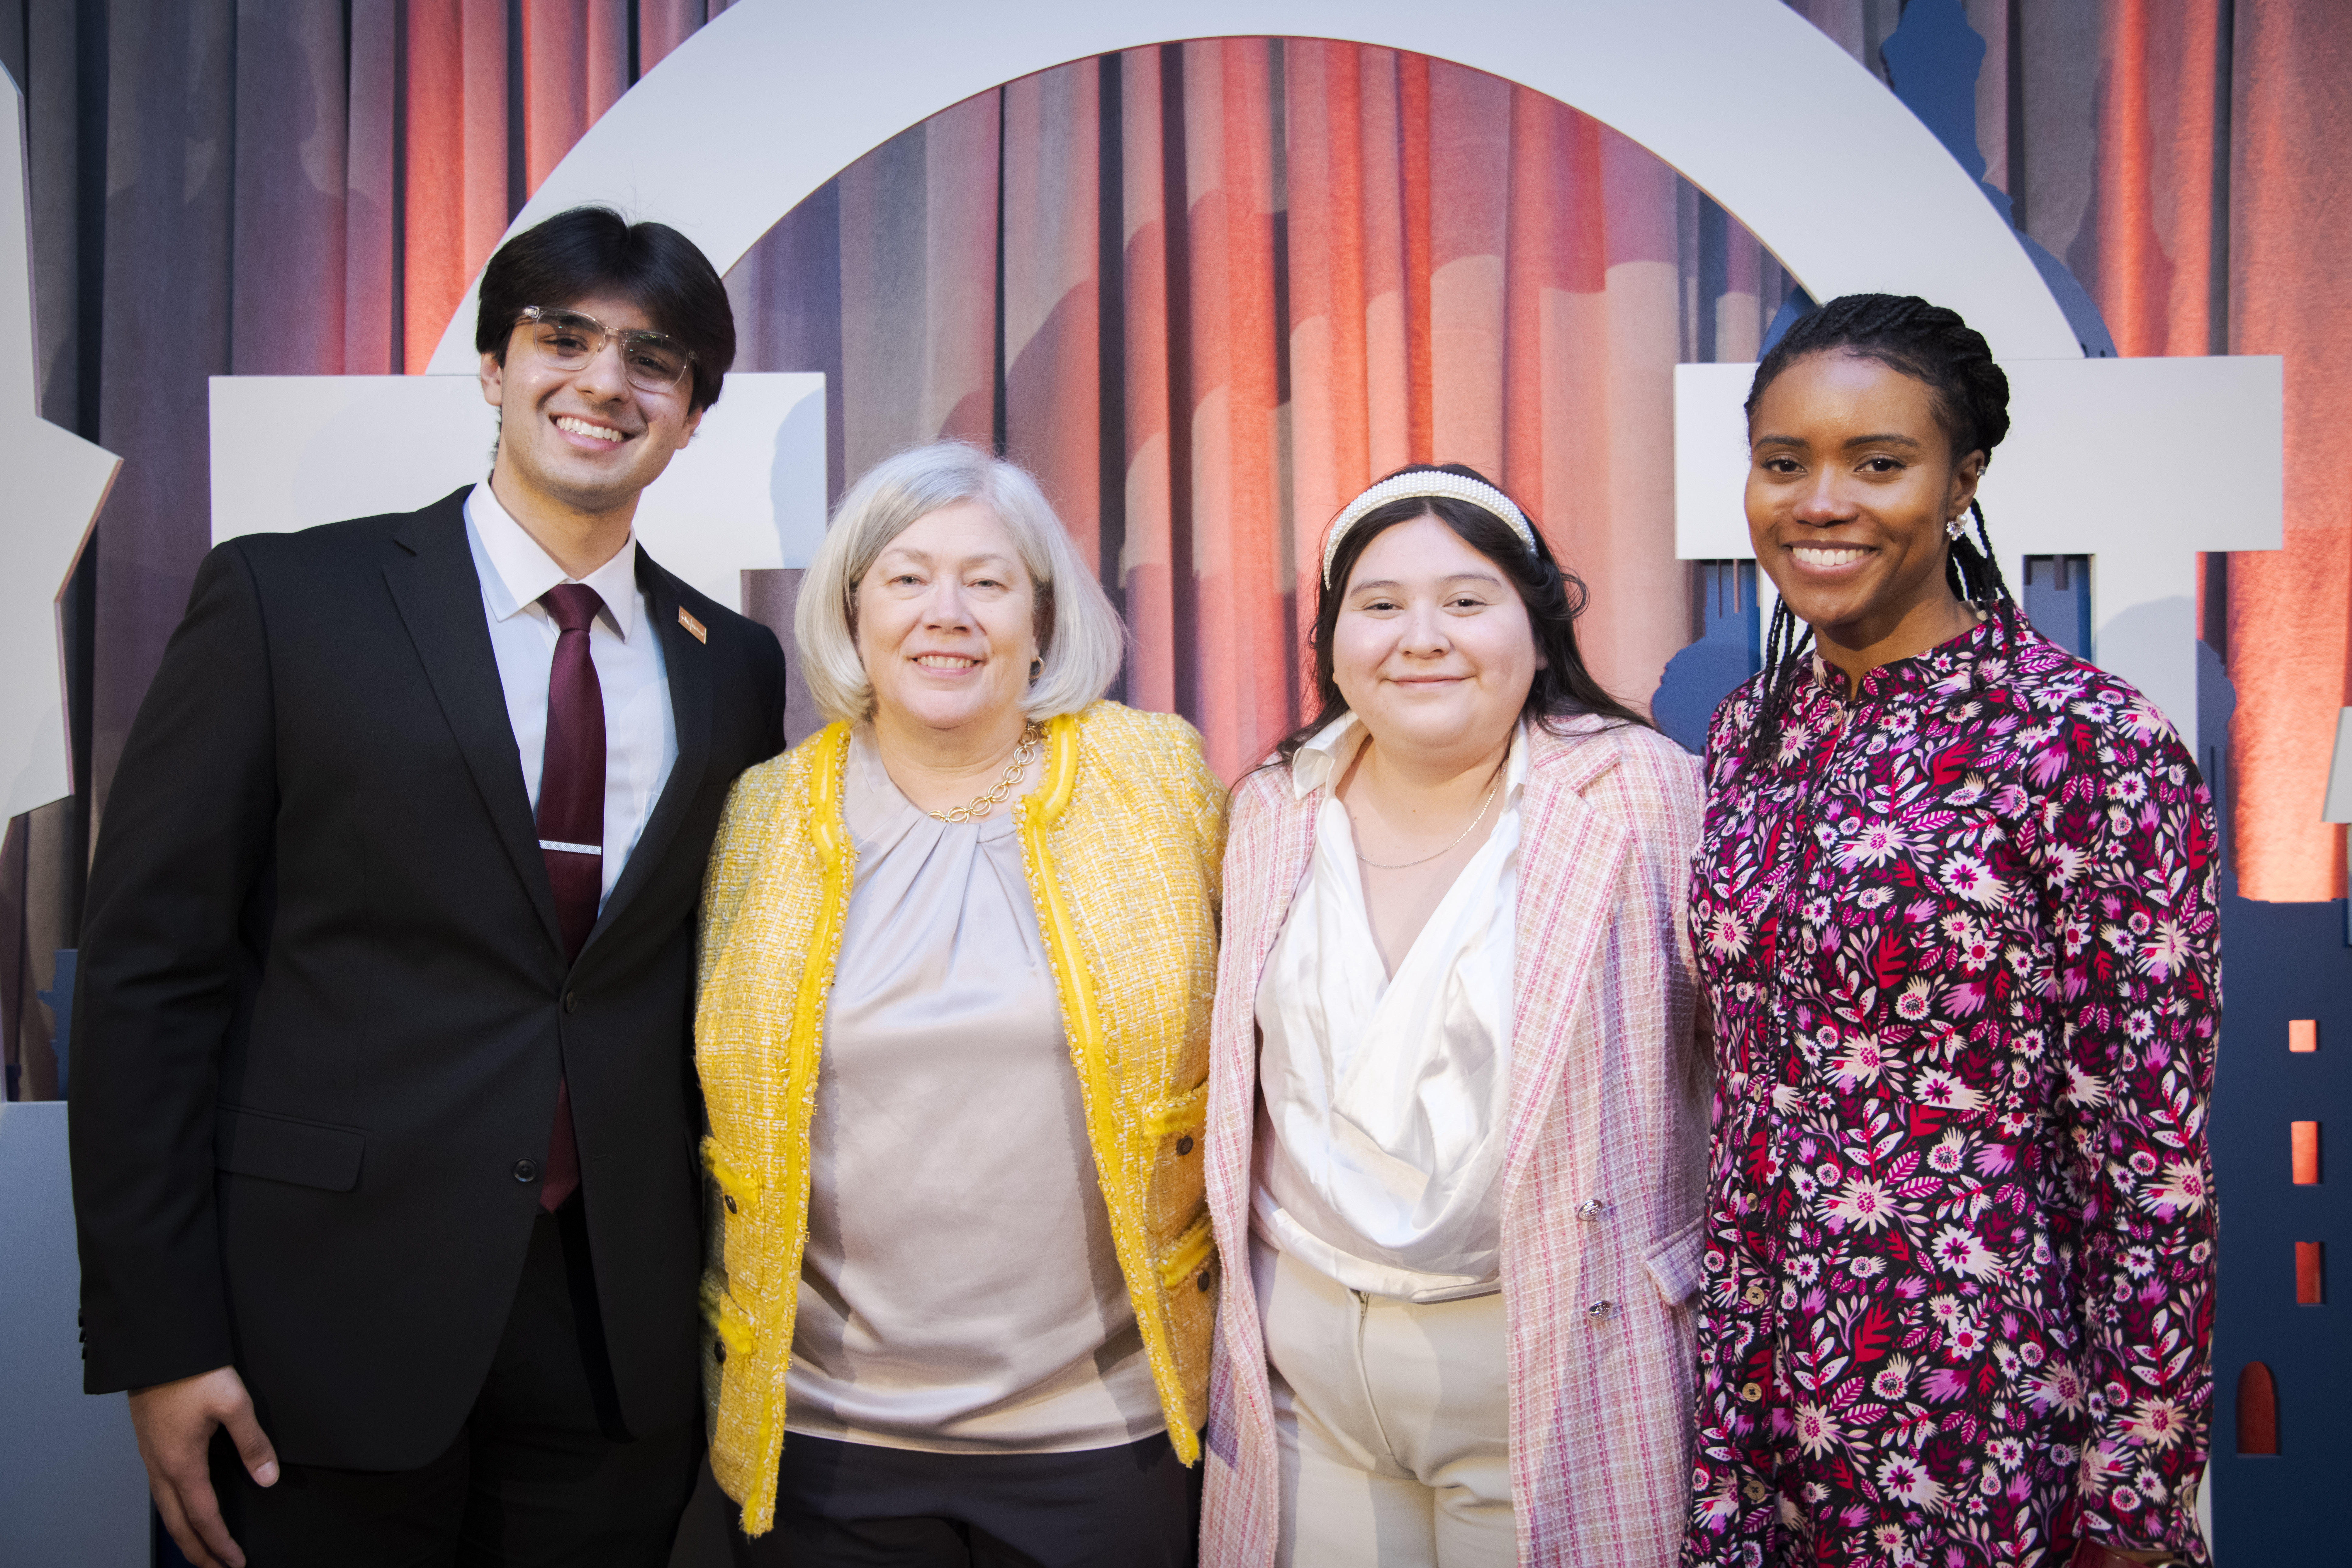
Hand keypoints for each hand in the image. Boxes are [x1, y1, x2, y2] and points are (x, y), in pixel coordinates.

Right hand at [128, 1365, 277, 1567]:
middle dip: (197, 1551)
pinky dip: (173, 1510)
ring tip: (200, 1548)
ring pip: (165, 1509)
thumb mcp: (234, 1404)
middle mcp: (160, 1467)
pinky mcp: (149, 1445)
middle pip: (177, 1523)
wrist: (156, 1347)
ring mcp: (151, 1457)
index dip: (220, 1543)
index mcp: (182, 1464)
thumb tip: (268, 1477)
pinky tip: (183, 1507)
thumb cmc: (192, 1372)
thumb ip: (253, 1443)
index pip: (204, 1517)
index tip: (234, 1562)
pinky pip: (159, 1490)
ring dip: (183, 1533)